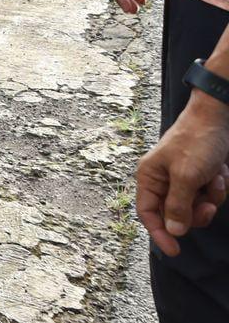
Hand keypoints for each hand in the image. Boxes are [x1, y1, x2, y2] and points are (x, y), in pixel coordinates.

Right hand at [137, 96, 228, 255]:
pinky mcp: (200, 176)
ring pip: (197, 206)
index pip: (148, 214)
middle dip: (196, 211)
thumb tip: (174, 231)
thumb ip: (178, 206)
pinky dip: (218, 186)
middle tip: (208, 205)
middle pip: (176, 214)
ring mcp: (183, 179)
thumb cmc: (196, 142)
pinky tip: (220, 170)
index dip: (160, 233)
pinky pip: (209, 195)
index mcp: (149, 178)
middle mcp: (163, 180)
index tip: (175, 251)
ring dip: (211, 196)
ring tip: (216, 178)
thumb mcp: (186, 176)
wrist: (218, 117)